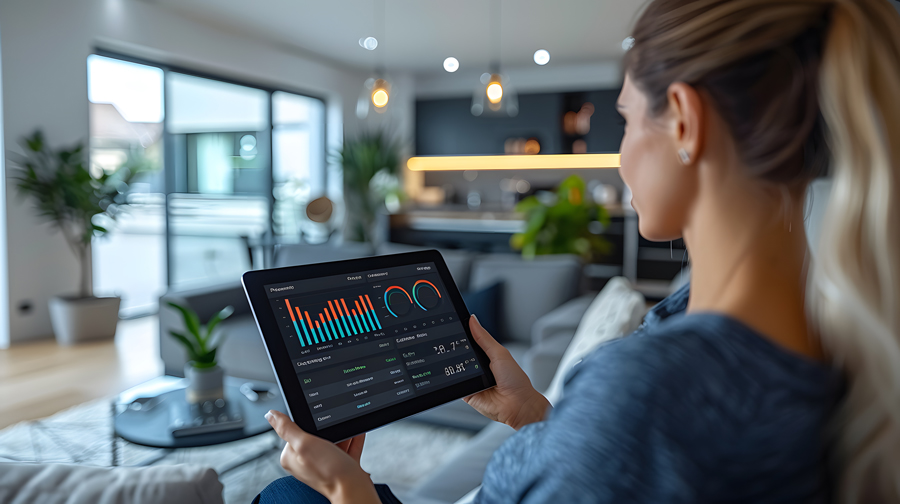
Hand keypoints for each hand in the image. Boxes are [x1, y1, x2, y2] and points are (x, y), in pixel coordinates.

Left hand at [266, 410, 379, 503]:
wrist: (354, 489)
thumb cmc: (328, 471)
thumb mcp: (304, 444)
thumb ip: (287, 428)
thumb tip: (270, 415)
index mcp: (291, 458)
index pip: (295, 431)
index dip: (308, 424)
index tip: (318, 423)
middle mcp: (305, 463)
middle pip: (316, 436)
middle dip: (327, 429)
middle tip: (334, 428)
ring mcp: (323, 466)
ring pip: (332, 442)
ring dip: (341, 433)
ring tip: (348, 427)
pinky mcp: (339, 468)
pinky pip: (345, 449)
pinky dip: (351, 440)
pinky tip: (356, 433)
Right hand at [463, 315, 550, 429]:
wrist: (518, 405)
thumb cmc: (516, 381)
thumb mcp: (499, 353)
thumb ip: (484, 338)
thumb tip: (472, 320)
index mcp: (487, 355)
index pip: (470, 341)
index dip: (461, 334)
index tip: (452, 324)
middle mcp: (478, 367)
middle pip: (460, 354)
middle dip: (454, 349)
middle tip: (450, 343)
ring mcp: (471, 380)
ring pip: (455, 369)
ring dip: (453, 365)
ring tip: (457, 362)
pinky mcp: (466, 393)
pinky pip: (454, 384)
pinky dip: (452, 380)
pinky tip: (456, 376)